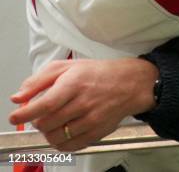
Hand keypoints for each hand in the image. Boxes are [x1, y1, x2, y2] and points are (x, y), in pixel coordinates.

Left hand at [9, 58, 157, 151]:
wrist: (128, 83)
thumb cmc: (96, 73)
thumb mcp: (67, 66)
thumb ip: (39, 80)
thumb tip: (18, 97)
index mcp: (75, 82)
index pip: (45, 103)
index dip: (26, 113)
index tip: (15, 116)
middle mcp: (83, 102)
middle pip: (48, 123)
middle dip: (37, 121)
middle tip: (40, 114)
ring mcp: (91, 119)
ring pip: (56, 137)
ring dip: (47, 132)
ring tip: (52, 122)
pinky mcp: (96, 132)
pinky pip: (70, 146)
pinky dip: (60, 142)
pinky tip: (62, 130)